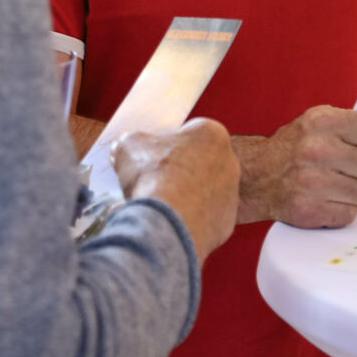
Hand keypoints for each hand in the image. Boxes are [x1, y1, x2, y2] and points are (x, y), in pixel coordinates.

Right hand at [110, 118, 239, 263]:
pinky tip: (168, 223)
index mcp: (212, 134)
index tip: (151, 155)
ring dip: (184, 196)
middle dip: (178, 170)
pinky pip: (205, 218)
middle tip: (152, 180)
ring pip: (203, 191)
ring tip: (157, 206)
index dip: (167, 143)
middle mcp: (229, 162)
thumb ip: (132, 142)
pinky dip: (189, 220)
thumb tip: (125, 147)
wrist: (167, 223)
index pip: (189, 133)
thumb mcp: (130, 145)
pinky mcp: (226, 224)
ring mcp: (231, 195)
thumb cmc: (153, 175)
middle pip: (199, 162)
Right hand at [234, 105, 356, 227]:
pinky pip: (351, 214)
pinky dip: (341, 208)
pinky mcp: (312, 210)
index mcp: (322, 120)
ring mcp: (314, 182)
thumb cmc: (296, 145)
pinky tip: (324, 197)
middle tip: (342, 164)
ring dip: (354, 189)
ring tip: (332, 181)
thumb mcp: (327, 122)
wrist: (258, 174)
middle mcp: (318, 149)